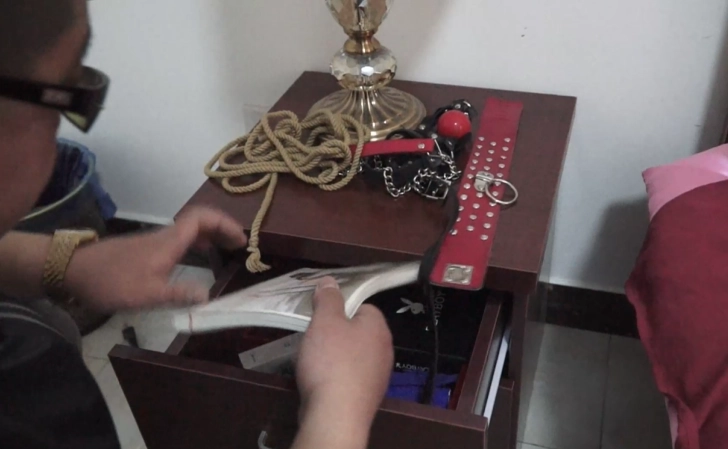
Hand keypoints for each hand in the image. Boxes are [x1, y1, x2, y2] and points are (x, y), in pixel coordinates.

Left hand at [64, 207, 246, 310]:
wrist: (73, 271)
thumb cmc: (112, 281)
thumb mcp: (147, 294)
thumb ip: (179, 294)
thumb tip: (210, 296)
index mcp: (169, 242)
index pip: (202, 218)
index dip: (224, 223)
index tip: (241, 238)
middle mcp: (165, 236)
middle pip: (199, 222)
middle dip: (223, 229)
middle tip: (240, 245)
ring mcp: (156, 241)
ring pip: (190, 230)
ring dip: (211, 236)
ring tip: (227, 250)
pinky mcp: (148, 249)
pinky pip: (181, 239)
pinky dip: (197, 243)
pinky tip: (200, 257)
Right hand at [294, 277, 393, 448]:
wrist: (336, 415)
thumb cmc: (331, 361)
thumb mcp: (325, 322)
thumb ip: (328, 299)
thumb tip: (330, 281)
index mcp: (378, 328)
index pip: (364, 307)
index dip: (341, 308)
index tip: (322, 315)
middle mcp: (384, 350)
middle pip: (358, 332)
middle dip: (337, 333)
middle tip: (315, 335)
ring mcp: (378, 376)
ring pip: (354, 356)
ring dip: (335, 356)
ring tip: (314, 359)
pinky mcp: (367, 396)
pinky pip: (350, 377)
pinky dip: (336, 376)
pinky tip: (320, 380)